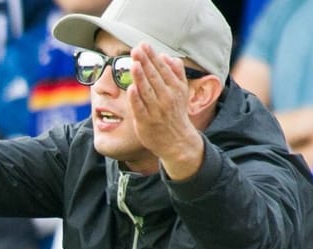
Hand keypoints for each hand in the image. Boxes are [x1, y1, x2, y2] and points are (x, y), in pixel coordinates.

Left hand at [127, 44, 204, 177]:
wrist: (176, 140)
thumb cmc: (175, 113)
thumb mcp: (181, 92)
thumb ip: (176, 73)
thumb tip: (168, 56)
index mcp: (175, 88)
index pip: (162, 69)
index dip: (152, 56)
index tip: (144, 45)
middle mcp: (167, 97)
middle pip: (154, 77)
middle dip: (145, 62)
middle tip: (136, 49)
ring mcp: (156, 110)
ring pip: (147, 90)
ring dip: (140, 77)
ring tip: (134, 63)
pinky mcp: (146, 121)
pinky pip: (140, 108)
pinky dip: (136, 99)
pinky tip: (131, 88)